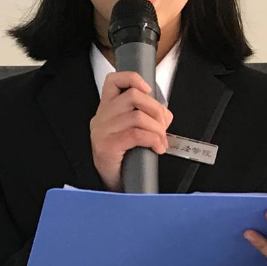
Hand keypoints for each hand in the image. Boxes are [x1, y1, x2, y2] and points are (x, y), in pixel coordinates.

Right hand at [89, 71, 172, 191]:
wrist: (110, 187)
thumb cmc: (122, 159)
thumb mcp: (131, 133)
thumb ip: (145, 118)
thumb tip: (165, 115)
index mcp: (106, 110)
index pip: (113, 81)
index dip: (133, 79)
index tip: (148, 90)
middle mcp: (101, 117)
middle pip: (133, 96)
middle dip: (156, 109)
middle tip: (163, 126)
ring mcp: (102, 132)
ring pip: (138, 116)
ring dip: (157, 129)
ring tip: (161, 141)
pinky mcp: (107, 147)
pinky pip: (136, 134)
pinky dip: (153, 140)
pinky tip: (158, 148)